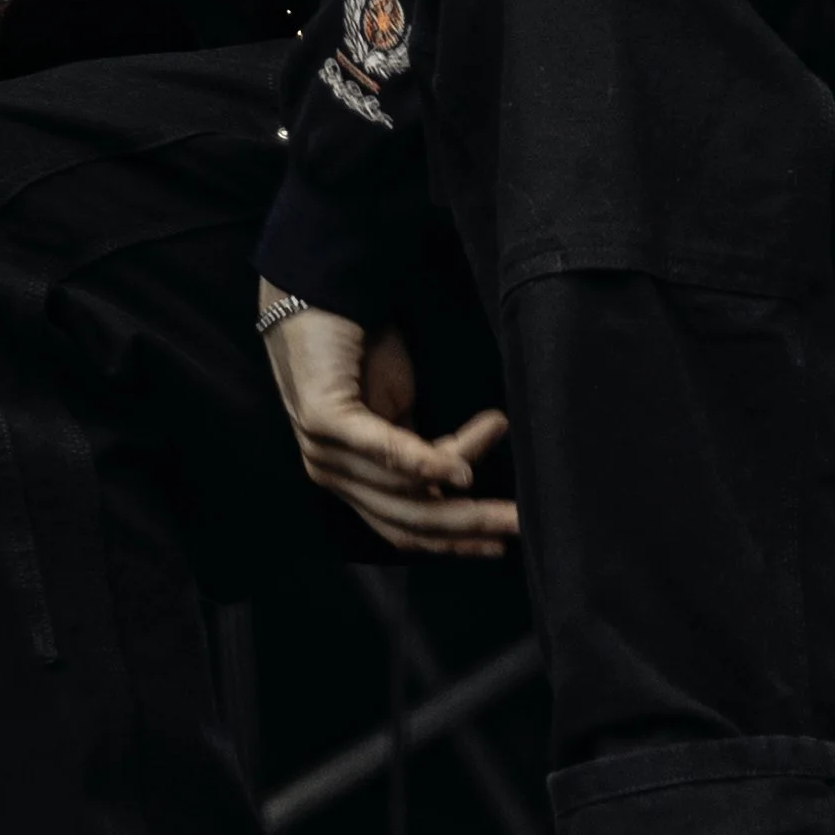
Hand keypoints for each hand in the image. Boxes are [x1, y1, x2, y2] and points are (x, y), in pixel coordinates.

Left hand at [259, 294, 516, 557]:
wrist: (314, 292)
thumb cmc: (357, 348)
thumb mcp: (397, 409)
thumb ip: (420, 449)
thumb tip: (459, 480)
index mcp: (351, 479)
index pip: (404, 528)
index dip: (454, 542)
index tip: (502, 543)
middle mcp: (332, 474)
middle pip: (408, 519)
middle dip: (469, 527)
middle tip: (520, 521)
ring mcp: (323, 449)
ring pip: (403, 489)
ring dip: (462, 475)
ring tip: (502, 437)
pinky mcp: (322, 416)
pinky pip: (380, 449)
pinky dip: (424, 463)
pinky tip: (460, 469)